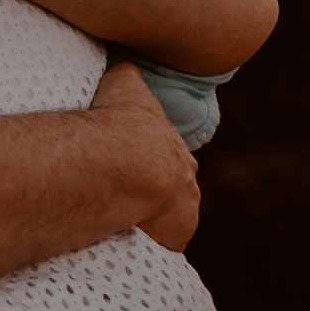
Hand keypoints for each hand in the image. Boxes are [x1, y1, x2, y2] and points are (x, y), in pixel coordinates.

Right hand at [88, 60, 200, 252]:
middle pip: (175, 191)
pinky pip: (165, 244)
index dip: (146, 163)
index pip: (166, 159)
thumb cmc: (121, 119)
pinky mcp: (177, 236)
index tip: (128, 167)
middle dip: (155, 196)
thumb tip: (121, 65)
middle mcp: (188, 181)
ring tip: (122, 224)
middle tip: (124, 197)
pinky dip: (150, 244)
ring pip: (171, 220)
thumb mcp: (124, 82)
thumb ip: (126, 75)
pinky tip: (126, 242)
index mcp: (177, 149)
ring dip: (153, 223)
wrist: (128, 158)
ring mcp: (185, 210)